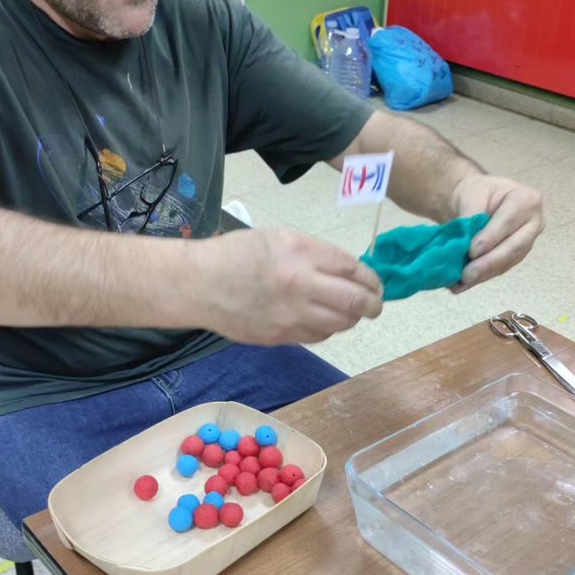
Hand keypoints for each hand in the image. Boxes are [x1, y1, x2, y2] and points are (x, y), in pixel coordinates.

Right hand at [198, 228, 382, 344]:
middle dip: (372, 304)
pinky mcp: (281, 337)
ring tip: (348, 312)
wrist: (199, 284)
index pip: (353, 269)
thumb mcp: (280, 238)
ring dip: (351, 319)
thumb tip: (348, 273)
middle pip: (354, 302)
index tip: (376, 284)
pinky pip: (317, 336)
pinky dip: (327, 328)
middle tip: (375, 304)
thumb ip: (316, 254)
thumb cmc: (238, 254)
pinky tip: (320, 319)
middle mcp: (300, 285)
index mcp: (300, 253)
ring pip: (340, 324)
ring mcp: (291, 315)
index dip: (371, 279)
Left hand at [448, 173, 543, 289]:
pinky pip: (500, 269)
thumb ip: (471, 216)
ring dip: (484, 274)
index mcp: (526, 200)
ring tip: (462, 282)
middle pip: (514, 246)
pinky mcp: (516, 257)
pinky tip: (462, 284)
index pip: (509, 221)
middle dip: (489, 262)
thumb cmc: (477, 193)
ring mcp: (527, 242)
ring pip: (508, 262)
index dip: (491, 238)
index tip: (472, 251)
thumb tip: (465, 243)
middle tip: (467, 274)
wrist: (477, 201)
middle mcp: (533, 223)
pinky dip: (481, 277)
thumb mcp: (472, 194)